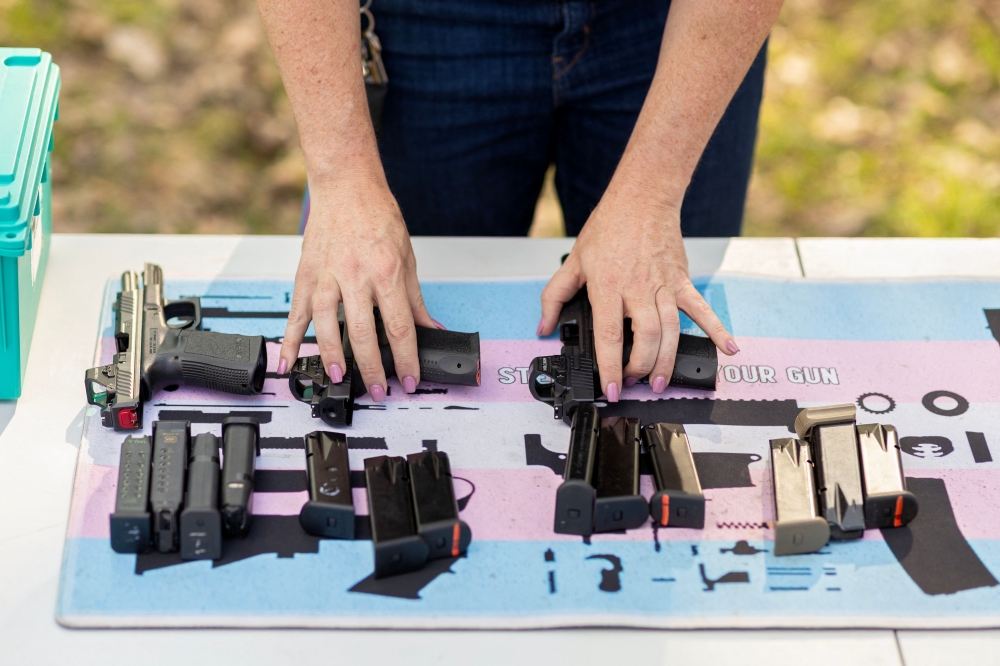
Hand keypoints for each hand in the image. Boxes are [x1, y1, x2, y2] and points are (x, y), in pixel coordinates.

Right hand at [277, 178, 436, 399]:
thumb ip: (415, 299)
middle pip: (363, 332)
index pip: (400, 326)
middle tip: (378, 390)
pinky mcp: (306, 275)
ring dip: (333, 356)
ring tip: (340, 377)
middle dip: (372, 367)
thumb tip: (430, 329)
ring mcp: (326, 276)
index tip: (410, 379)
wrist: (347, 186)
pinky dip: (290, 339)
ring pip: (327, 324)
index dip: (407, 358)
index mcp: (386, 272)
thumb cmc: (378, 217)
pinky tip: (288, 360)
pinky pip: (296, 312)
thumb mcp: (407, 258)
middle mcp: (355, 276)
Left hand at [538, 197, 738, 401]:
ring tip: (660, 382)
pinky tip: (726, 348)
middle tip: (635, 383)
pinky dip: (716, 328)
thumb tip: (544, 325)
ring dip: (667, 360)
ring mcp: (662, 285)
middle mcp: (637, 288)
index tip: (611, 388)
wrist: (641, 198)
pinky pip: (700, 308)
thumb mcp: (574, 261)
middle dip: (641, 367)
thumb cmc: (609, 227)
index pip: (610, 335)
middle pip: (645, 337)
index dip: (610, 367)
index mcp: (608, 286)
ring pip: (670, 330)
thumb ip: (555, 296)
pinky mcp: (681, 281)